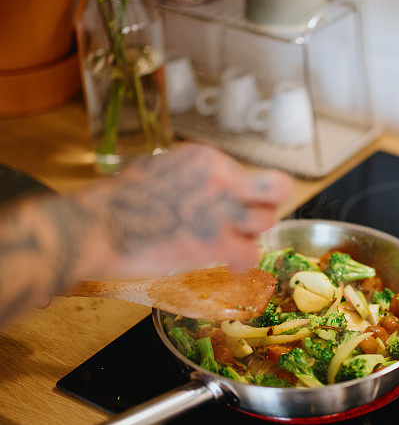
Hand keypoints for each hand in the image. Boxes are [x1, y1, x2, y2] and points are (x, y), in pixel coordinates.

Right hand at [75, 143, 292, 276]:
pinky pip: (251, 252)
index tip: (230, 207)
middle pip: (276, 188)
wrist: (97, 226)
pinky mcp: (216, 241)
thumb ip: (194, 177)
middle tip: (252, 222)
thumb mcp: (162, 169)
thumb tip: (209, 187)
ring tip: (232, 246)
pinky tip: (231, 266)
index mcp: (206, 158)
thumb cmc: (120, 202)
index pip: (246, 173)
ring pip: (266, 222)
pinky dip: (243, 263)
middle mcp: (220, 178)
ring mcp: (221, 209)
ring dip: (251, 236)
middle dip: (268, 206)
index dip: (242, 195)